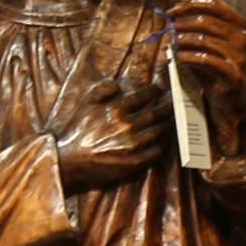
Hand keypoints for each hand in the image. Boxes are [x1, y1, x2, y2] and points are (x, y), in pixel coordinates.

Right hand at [47, 80, 168, 190]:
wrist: (71, 160)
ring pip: (160, 131)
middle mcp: (128, 126)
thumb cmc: (77, 132)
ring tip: (171, 120)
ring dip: (168, 124)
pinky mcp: (136, 161)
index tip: (158, 89)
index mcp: (116, 110)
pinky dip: (163, 143)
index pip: (142, 96)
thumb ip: (101, 91)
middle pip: (156, 113)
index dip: (153, 91)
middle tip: (174, 103)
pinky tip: (164, 139)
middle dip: (167, 106)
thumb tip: (117, 84)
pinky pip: (157, 150)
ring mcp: (134, 144)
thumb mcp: (85, 105)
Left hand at [168, 0, 245, 127]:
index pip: (214, 4)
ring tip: (172, 45)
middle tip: (169, 30)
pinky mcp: (233, 74)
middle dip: (183, 24)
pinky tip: (179, 58)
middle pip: (206, 21)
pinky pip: (206, 60)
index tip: (172, 11)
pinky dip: (188, 57)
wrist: (231, 98)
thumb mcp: (209, 42)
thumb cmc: (216, 67)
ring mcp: (240, 56)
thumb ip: (196, 26)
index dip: (190, 5)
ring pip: (204, 40)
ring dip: (183, 41)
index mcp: (238, 25)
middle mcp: (242, 38)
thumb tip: (172, 15)